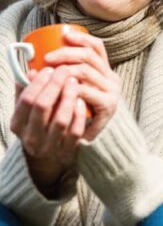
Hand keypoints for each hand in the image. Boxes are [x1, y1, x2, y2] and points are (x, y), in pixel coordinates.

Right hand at [11, 68, 86, 193]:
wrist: (48, 156)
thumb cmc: (38, 123)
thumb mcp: (26, 109)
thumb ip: (26, 90)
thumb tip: (31, 70)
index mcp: (17, 125)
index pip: (27, 100)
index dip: (39, 82)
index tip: (49, 68)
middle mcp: (31, 137)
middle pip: (43, 107)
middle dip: (55, 85)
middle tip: (64, 70)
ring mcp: (49, 146)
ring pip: (60, 119)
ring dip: (68, 97)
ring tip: (74, 81)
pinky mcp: (67, 151)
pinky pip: (75, 132)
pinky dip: (79, 115)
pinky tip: (82, 100)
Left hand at [45, 31, 121, 140]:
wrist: (95, 137)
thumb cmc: (80, 111)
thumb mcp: (76, 90)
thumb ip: (66, 77)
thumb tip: (33, 67)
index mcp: (106, 70)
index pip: (97, 47)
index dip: (81, 38)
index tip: (64, 35)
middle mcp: (112, 78)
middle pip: (90, 56)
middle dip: (67, 53)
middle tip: (48, 58)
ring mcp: (112, 91)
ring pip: (86, 71)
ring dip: (65, 70)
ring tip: (51, 73)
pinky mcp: (109, 105)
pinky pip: (86, 91)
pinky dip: (70, 88)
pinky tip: (61, 89)